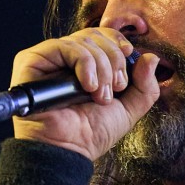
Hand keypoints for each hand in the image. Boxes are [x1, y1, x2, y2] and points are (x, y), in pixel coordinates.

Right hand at [8, 28, 161, 161]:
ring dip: (101, 68)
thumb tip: (151, 58)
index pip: (102, 36)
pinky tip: (87, 86)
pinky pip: (65, 46)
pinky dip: (84, 64)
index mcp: (85, 66)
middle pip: (95, 35)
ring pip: (84, 41)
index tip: (129, 56)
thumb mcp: (128, 110)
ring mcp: (48, 59)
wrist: (69, 149)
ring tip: (99, 95)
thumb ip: (145, 86)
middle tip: (115, 88)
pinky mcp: (32, 60)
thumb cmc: (91, 134)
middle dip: (114, 60)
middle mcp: (65, 59)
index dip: (118, 42)